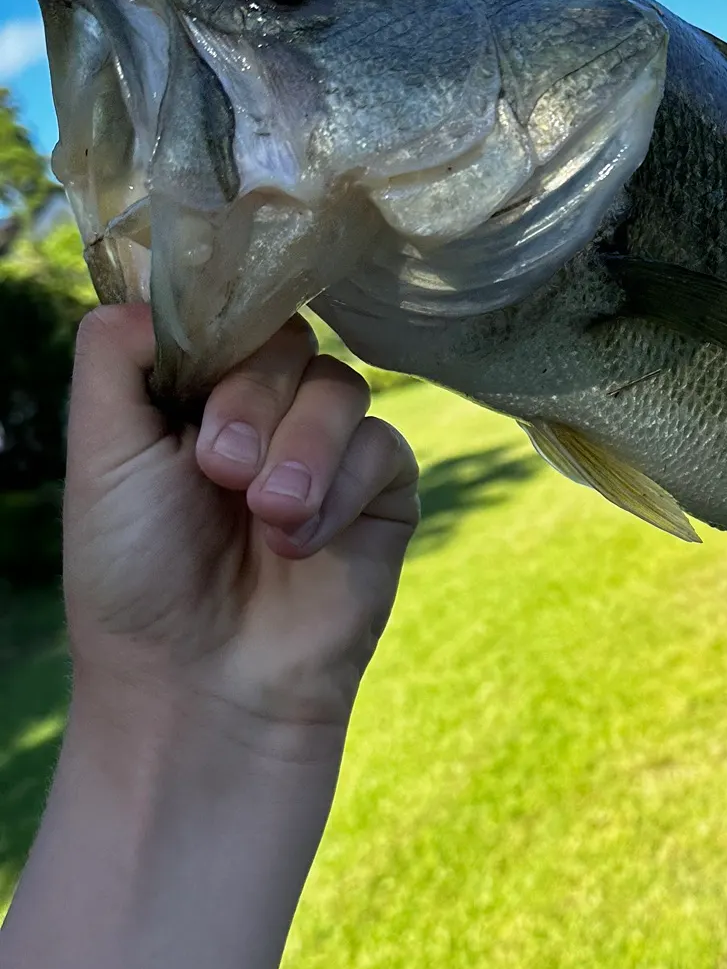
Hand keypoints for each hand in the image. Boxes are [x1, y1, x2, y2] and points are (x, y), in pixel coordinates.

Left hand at [62, 304, 419, 751]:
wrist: (203, 687)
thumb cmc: (136, 580)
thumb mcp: (99, 459)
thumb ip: (116, 359)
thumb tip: (159, 281)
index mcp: (195, 396)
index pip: (230, 315)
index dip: (223, 335)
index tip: (198, 389)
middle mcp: (265, 414)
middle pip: (290, 341)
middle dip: (254, 402)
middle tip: (219, 472)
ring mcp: (329, 451)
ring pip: (342, 387)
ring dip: (302, 450)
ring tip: (268, 517)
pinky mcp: (383, 492)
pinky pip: (384, 446)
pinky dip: (342, 488)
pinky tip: (305, 542)